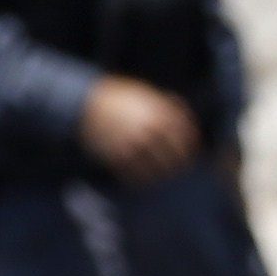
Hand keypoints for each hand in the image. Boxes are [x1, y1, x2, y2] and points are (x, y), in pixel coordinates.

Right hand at [80, 74, 202, 184]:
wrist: (84, 103)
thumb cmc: (119, 98)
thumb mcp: (147, 94)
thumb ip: (169, 105)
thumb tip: (189, 121)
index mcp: (161, 115)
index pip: (188, 138)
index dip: (192, 149)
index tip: (191, 155)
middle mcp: (150, 131)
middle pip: (176, 158)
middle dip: (179, 166)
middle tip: (176, 171)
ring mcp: (134, 145)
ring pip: (157, 171)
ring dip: (160, 176)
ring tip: (158, 178)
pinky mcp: (117, 157)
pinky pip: (135, 177)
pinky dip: (139, 181)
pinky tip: (139, 180)